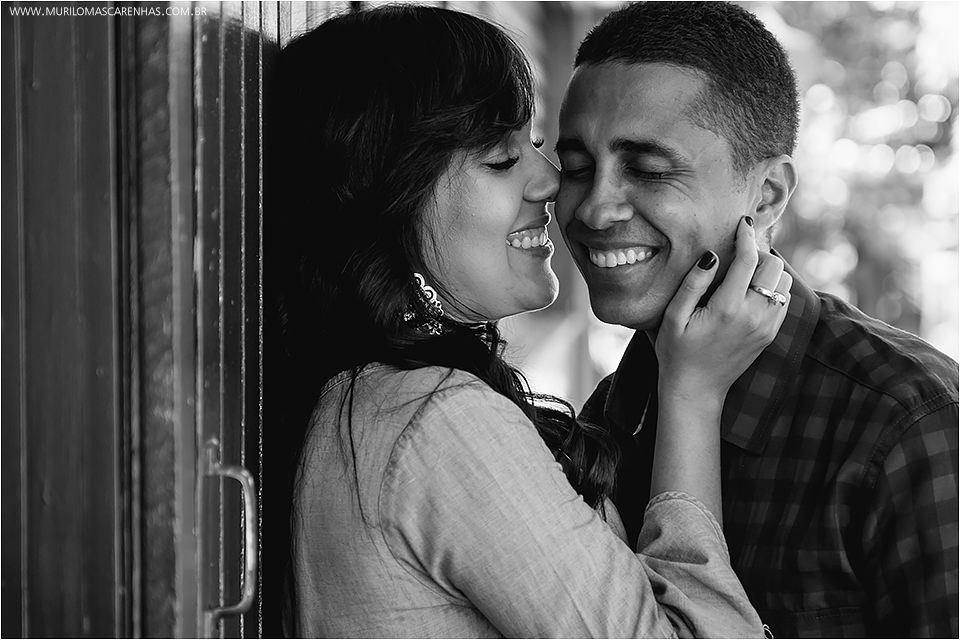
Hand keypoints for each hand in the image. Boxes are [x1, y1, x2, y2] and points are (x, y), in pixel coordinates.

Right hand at [656, 217, 790, 399]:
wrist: (696, 390)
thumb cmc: (676, 352)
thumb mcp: (673, 317)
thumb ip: (693, 284)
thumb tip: (712, 255)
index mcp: (728, 308)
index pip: (748, 260)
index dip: (746, 236)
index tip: (743, 223)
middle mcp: (754, 316)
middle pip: (775, 267)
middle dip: (759, 254)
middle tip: (737, 256)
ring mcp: (767, 327)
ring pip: (784, 283)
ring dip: (768, 272)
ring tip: (744, 274)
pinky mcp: (770, 335)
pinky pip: (784, 300)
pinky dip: (772, 289)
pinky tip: (750, 292)